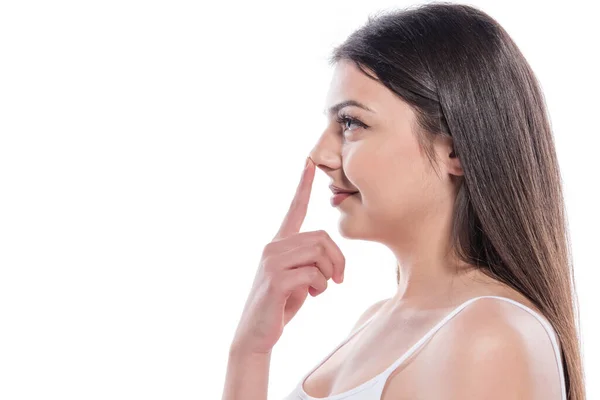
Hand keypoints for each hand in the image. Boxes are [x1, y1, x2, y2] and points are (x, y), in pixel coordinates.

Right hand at [231, 157, 345, 354]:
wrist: (256, 334)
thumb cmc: (281, 306)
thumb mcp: (299, 279)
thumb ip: (311, 262)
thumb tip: (331, 261)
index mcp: (279, 243)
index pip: (294, 209)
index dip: (303, 186)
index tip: (309, 162)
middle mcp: (273, 246)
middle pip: (322, 237)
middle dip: (338, 259)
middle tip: (338, 279)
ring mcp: (272, 261)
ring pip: (319, 253)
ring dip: (329, 275)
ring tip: (320, 289)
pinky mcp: (275, 278)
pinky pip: (313, 273)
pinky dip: (320, 287)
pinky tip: (311, 296)